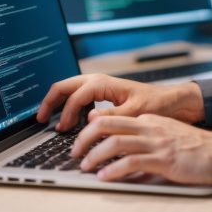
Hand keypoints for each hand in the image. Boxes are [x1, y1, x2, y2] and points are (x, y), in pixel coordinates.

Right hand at [36, 74, 203, 131]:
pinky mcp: (102, 93)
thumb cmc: (157, 103)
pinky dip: (68, 105)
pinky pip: (78, 96)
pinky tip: (69, 121)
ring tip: (50, 121)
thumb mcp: (136, 111)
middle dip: (50, 101)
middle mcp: (98, 81)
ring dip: (57, 103)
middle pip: (64, 86)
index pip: (75, 97)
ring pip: (69, 90)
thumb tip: (88, 118)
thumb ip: (112, 115)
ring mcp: (99, 86)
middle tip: (39, 119)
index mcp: (103, 83)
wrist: (171, 101)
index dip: (65, 114)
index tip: (61, 131)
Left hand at [72, 113, 211, 202]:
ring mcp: (157, 142)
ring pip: (115, 142)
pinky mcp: (164, 159)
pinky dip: (113, 170)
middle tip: (75, 153)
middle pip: (107, 124)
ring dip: (94, 155)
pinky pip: (132, 162)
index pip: (113, 117)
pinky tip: (105, 177)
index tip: (81, 140)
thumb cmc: (200, 150)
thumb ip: (148, 139)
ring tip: (85, 167)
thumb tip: (124, 150)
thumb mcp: (170, 137)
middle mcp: (151, 127)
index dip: (92, 128)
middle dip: (85, 138)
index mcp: (151, 120)